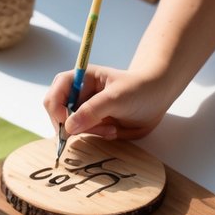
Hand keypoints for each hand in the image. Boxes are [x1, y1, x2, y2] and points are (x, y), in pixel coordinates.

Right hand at [44, 65, 173, 141]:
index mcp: (81, 79)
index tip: (66, 122)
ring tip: (110, 129)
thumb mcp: (116, 98)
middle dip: (73, 124)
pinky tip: (113, 131)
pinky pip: (84, 135)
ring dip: (89, 131)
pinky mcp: (92, 123)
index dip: (56, 107)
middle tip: (90, 130)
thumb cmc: (140, 89)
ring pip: (71, 127)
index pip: (56, 91)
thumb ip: (92, 111)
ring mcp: (85, 110)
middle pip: (58, 112)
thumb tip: (69, 127)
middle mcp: (79, 94)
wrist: (158, 98)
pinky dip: (96, 136)